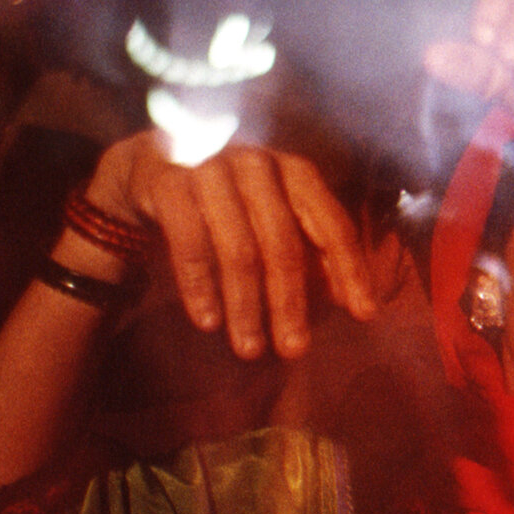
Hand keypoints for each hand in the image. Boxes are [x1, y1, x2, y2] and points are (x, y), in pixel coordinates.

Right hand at [87, 132, 377, 359]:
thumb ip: (310, 251)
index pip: (331, 223)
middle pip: (283, 243)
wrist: (149, 169)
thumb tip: (350, 299)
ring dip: (244, 306)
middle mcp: (257, 163)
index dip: (350, 269)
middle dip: (290, 302)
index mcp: (293, 171)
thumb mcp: (271, 219)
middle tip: (294, 351)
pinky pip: (188, 242)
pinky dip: (199, 286)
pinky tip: (208, 322)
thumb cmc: (225, 203)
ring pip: (237, 248)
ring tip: (249, 349)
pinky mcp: (167, 181)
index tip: (364, 314)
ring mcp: (210, 167)